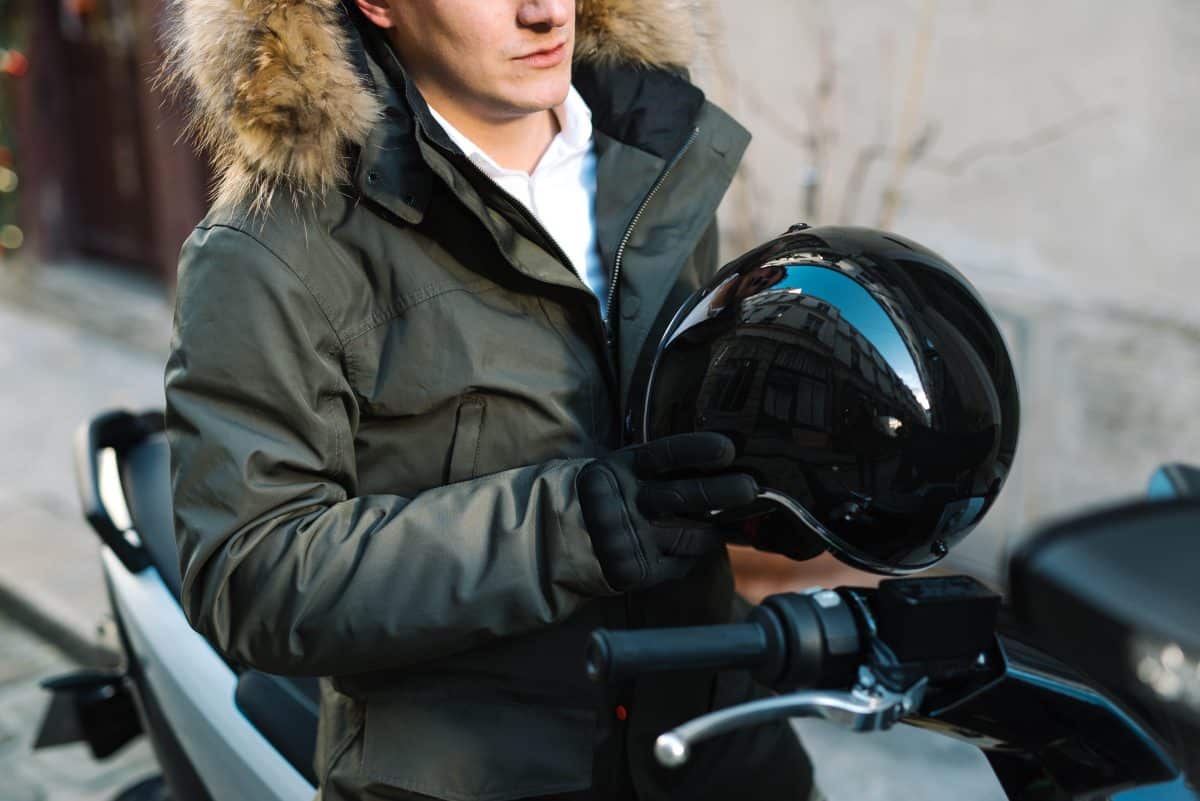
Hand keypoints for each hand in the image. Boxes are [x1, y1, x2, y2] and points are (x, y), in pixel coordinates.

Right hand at [577, 432, 758, 591]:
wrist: (562, 539)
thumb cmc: (614, 498)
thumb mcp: (626, 473)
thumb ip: (665, 470)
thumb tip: (727, 462)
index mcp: (620, 468)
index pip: (664, 455)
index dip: (696, 451)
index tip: (728, 449)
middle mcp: (622, 502)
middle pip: (682, 496)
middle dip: (721, 492)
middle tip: (751, 489)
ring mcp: (626, 538)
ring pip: (689, 535)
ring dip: (716, 530)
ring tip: (733, 525)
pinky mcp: (633, 571)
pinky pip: (681, 563)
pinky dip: (693, 555)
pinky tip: (692, 548)